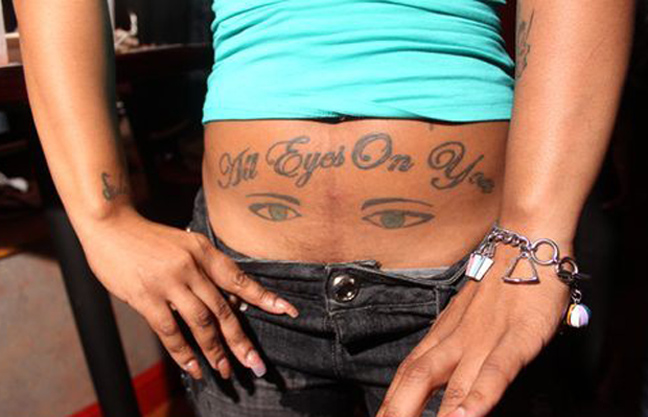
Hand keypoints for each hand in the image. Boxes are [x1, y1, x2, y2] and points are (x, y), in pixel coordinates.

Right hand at [75, 208, 298, 379]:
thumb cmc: (150, 239)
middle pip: (223, 309)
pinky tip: (193, 367)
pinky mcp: (145, 297)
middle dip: (241, 340)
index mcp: (204, 251)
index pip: (240, 279)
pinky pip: (169, 330)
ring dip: (215, 351)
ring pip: (201, 323)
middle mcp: (191, 266)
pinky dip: (183, 351)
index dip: (265, 297)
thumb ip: (206, 272)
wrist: (112, 225)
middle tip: (255, 364)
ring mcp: (168, 282)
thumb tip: (231, 304)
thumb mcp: (186, 246)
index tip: (288, 311)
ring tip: (226, 371)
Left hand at [376, 242, 570, 416]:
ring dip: (434, 415)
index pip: (408, 372)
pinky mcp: (517, 337)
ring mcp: (484, 338)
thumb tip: (443, 377)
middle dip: (397, 410)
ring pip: (451, 379)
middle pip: (416, 379)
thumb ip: (455, 346)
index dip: (391, 400)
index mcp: (443, 334)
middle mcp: (456, 338)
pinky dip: (479, 396)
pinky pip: (495, 370)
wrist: (528, 243)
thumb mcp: (469, 316)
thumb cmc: (501, 284)